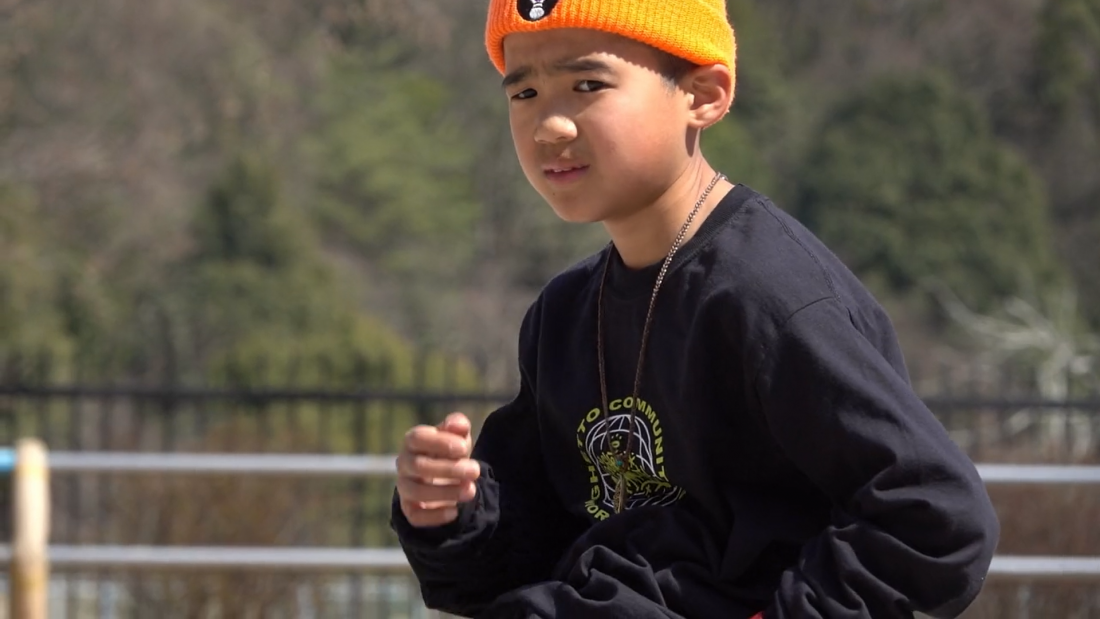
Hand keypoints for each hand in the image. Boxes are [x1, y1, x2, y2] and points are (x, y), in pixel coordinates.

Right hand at [396, 412, 481, 526]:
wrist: (446, 479)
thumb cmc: (451, 452)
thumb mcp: (457, 437)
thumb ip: (458, 426)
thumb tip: (458, 425)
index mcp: (413, 441)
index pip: (417, 438)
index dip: (440, 442)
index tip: (463, 448)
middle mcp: (404, 463)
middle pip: (418, 466)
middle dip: (449, 469)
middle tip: (475, 471)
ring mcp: (405, 487)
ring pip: (416, 492)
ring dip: (446, 492)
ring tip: (471, 490)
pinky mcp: (410, 510)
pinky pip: (415, 517)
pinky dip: (435, 516)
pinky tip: (455, 511)